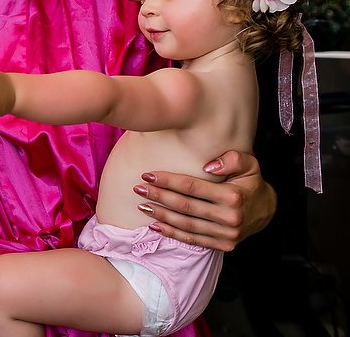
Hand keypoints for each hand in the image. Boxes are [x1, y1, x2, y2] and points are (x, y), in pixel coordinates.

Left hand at [134, 150, 275, 251]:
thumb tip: (208, 166)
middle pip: (185, 206)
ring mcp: (226, 235)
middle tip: (137, 188)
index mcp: (233, 196)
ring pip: (185, 225)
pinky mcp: (223, 245)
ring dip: (160, 215)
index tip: (147, 174)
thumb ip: (232, 159)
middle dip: (158, 197)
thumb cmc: (251, 182)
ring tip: (141, 206)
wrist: (267, 211)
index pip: (192, 187)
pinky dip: (172, 233)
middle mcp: (230, 217)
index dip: (168, 181)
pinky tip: (155, 225)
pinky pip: (192, 240)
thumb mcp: (249, 164)